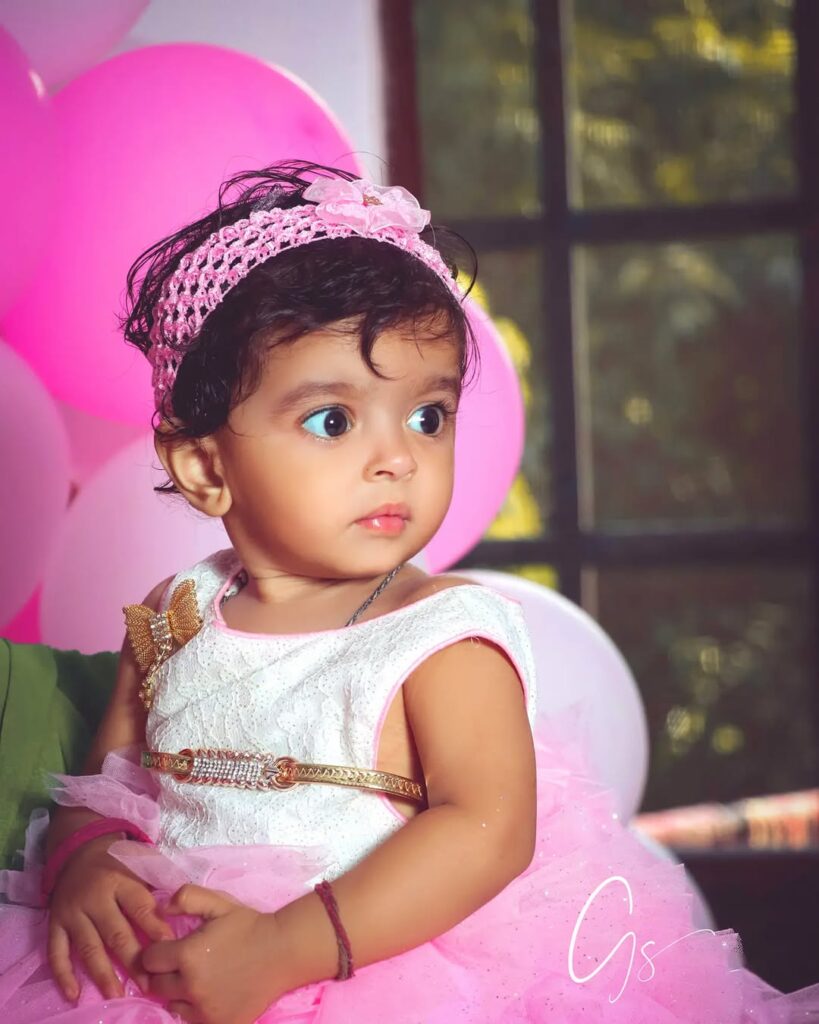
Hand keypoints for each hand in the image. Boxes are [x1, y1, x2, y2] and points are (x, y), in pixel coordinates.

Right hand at [48, 833, 174, 1000]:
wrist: (79, 852)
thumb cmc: (117, 864)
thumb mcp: (138, 863)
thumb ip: (156, 883)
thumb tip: (183, 905)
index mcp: (120, 881)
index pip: (139, 906)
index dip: (154, 927)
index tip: (169, 946)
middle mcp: (94, 898)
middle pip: (115, 933)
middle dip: (132, 960)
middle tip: (147, 983)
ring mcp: (72, 913)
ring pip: (88, 947)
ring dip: (102, 973)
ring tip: (115, 994)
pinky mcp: (55, 924)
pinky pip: (56, 952)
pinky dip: (63, 975)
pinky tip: (74, 994)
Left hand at [142, 884, 287, 1023]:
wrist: (282, 951)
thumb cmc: (249, 925)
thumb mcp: (219, 903)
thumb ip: (188, 898)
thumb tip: (161, 907)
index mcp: (187, 955)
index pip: (148, 960)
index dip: (156, 951)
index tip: (168, 947)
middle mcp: (190, 986)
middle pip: (155, 985)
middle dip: (163, 972)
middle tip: (182, 962)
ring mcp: (204, 1010)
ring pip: (172, 1004)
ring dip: (177, 992)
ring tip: (197, 977)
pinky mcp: (218, 1023)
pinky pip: (192, 1018)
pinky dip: (195, 1007)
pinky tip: (209, 992)